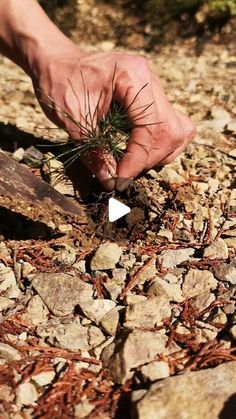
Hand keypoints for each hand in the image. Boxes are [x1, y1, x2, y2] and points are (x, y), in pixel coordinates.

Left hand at [32, 47, 195, 190]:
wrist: (56, 62)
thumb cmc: (59, 83)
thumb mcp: (72, 120)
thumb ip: (95, 152)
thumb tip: (111, 183)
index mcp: (132, 76)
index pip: (151, 127)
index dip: (137, 160)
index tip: (119, 180)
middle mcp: (150, 80)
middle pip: (171, 132)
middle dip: (148, 160)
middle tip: (122, 174)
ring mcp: (154, 89)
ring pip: (178, 131)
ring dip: (158, 155)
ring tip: (130, 163)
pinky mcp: (153, 99)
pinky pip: (172, 127)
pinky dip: (160, 146)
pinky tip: (138, 152)